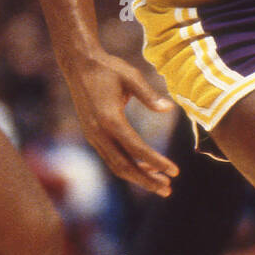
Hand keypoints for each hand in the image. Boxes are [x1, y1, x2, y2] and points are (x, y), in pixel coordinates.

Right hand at [66, 50, 178, 195]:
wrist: (79, 64)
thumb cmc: (108, 68)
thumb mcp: (131, 76)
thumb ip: (149, 95)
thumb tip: (169, 109)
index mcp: (109, 119)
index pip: (137, 149)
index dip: (156, 162)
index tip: (175, 171)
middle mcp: (98, 132)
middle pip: (124, 165)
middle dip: (146, 180)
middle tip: (168, 189)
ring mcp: (92, 135)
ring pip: (116, 165)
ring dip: (138, 177)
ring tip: (160, 184)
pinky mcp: (92, 135)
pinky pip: (111, 157)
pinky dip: (128, 166)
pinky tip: (145, 168)